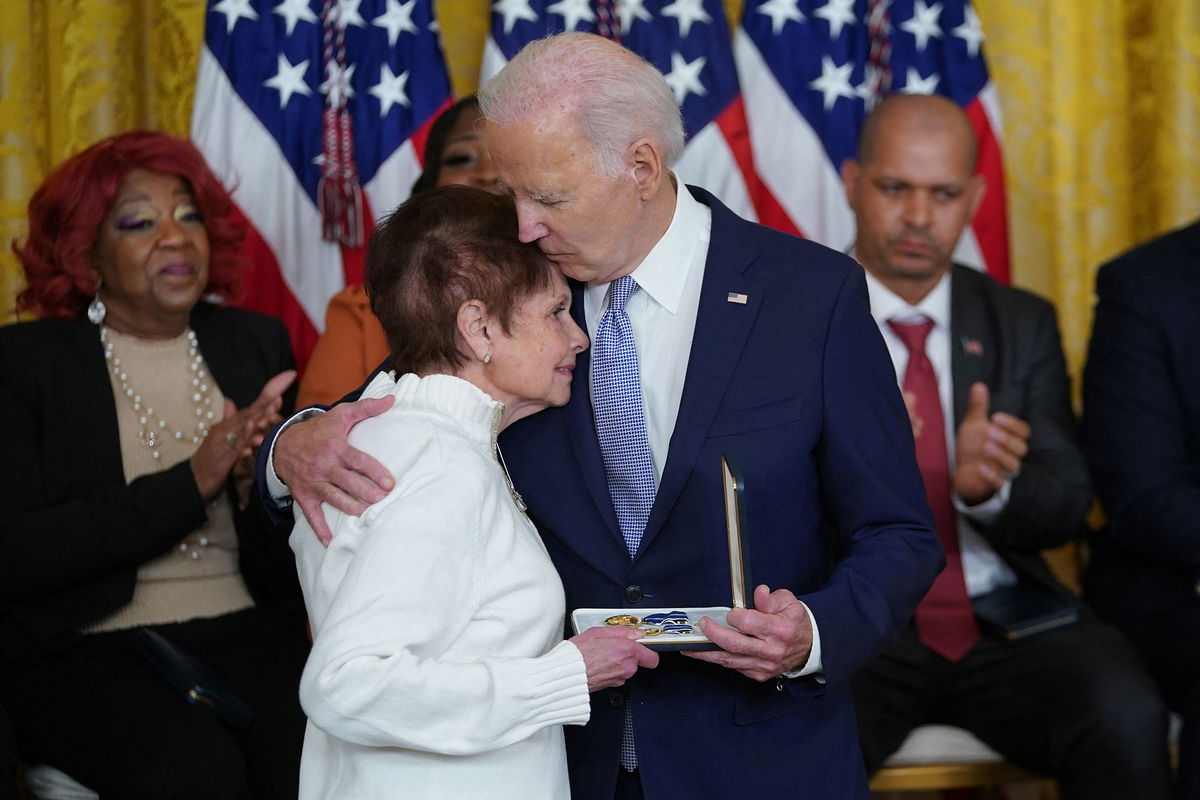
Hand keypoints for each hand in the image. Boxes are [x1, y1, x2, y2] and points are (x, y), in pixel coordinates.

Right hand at [191, 370, 295, 500]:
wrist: (192, 479)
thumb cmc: (211, 459)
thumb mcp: (221, 438)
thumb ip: (229, 419)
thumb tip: (230, 400)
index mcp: (230, 424)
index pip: (254, 406)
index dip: (271, 392)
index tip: (289, 376)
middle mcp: (226, 429)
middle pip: (250, 413)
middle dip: (268, 401)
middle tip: (285, 388)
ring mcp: (223, 443)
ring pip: (243, 429)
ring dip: (258, 419)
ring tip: (274, 410)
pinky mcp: (222, 459)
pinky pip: (234, 450)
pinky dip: (242, 444)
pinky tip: (252, 442)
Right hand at [275, 395, 396, 544]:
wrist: (283, 443)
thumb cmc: (319, 430)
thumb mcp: (340, 415)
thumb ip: (366, 408)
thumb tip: (392, 399)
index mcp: (336, 447)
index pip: (358, 461)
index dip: (374, 471)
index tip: (389, 483)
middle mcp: (324, 466)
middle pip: (347, 482)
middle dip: (365, 493)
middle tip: (382, 501)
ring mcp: (313, 482)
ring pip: (334, 498)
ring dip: (350, 509)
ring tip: (366, 518)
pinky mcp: (303, 495)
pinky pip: (311, 514)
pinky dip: (320, 529)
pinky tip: (331, 541)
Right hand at [570, 626, 659, 691]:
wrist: (565, 675)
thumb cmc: (578, 654)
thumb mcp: (598, 632)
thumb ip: (621, 631)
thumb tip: (635, 633)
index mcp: (627, 651)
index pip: (652, 656)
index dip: (646, 649)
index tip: (641, 644)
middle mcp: (626, 667)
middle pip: (637, 660)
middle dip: (627, 653)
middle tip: (613, 646)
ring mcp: (619, 678)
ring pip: (626, 668)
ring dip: (618, 661)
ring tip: (602, 654)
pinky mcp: (611, 685)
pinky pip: (617, 675)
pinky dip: (611, 669)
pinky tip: (599, 663)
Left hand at [685, 584, 811, 681]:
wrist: (809, 647)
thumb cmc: (794, 621)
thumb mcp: (788, 602)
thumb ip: (769, 598)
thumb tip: (757, 592)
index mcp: (780, 629)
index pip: (748, 623)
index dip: (734, 616)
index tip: (731, 612)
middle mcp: (772, 650)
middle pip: (734, 644)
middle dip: (713, 634)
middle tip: (701, 624)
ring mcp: (765, 665)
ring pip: (730, 660)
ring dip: (706, 653)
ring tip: (689, 646)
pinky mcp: (759, 674)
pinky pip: (734, 667)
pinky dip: (719, 659)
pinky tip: (706, 652)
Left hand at [953, 382, 1030, 504]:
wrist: (963, 472)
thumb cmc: (973, 446)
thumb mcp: (973, 425)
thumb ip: (978, 407)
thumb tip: (978, 385)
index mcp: (1010, 438)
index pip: (1023, 431)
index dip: (1012, 424)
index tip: (995, 416)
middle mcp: (1011, 455)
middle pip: (1020, 448)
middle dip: (1006, 438)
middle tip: (988, 430)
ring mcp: (1004, 471)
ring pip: (1014, 465)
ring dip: (1001, 455)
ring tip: (985, 445)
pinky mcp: (995, 486)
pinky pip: (1000, 484)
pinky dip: (991, 476)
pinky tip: (979, 466)